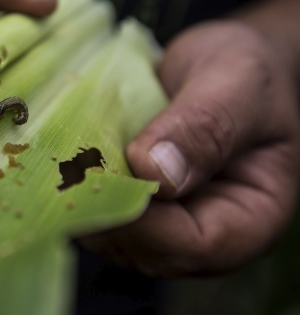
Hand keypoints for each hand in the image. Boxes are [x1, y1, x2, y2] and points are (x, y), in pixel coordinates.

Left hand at [82, 20, 299, 275]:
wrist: (225, 63)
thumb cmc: (245, 71)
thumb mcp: (237, 83)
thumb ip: (204, 126)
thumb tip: (155, 172)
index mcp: (252, 217)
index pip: (198, 245)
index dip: (145, 222)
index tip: (103, 178)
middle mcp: (208, 232)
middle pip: (148, 250)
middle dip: (103, 214)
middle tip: (67, 167)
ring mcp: (167, 223)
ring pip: (115, 237)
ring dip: (82, 202)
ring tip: (62, 158)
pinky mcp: (136, 205)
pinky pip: (102, 212)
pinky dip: (78, 188)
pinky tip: (64, 157)